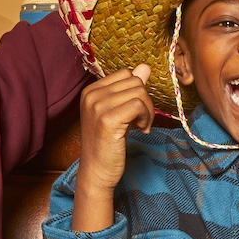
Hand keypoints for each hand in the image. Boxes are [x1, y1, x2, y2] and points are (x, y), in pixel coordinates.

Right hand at [72, 64, 154, 231]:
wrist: (97, 172)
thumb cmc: (108, 144)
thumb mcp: (118, 112)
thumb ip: (129, 89)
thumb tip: (144, 67)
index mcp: (91, 91)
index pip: (126, 74)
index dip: (137, 91)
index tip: (135, 112)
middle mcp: (92, 95)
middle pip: (135, 81)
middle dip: (145, 101)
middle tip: (141, 122)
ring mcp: (98, 106)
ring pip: (139, 91)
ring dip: (147, 110)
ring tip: (140, 126)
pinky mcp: (108, 120)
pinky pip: (139, 105)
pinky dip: (146, 117)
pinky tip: (140, 130)